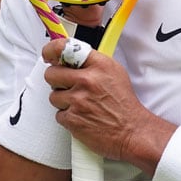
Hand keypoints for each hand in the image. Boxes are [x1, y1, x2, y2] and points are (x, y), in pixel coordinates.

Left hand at [40, 39, 173, 172]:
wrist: (132, 132)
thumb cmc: (124, 105)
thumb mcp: (115, 73)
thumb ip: (93, 63)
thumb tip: (70, 59)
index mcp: (99, 65)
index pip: (65, 48)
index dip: (51, 50)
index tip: (48, 55)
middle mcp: (87, 80)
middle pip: (52, 74)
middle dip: (57, 80)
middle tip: (66, 86)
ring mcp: (78, 100)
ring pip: (53, 96)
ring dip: (63, 101)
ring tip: (80, 105)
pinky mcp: (73, 119)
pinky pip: (58, 114)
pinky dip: (68, 117)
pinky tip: (82, 117)